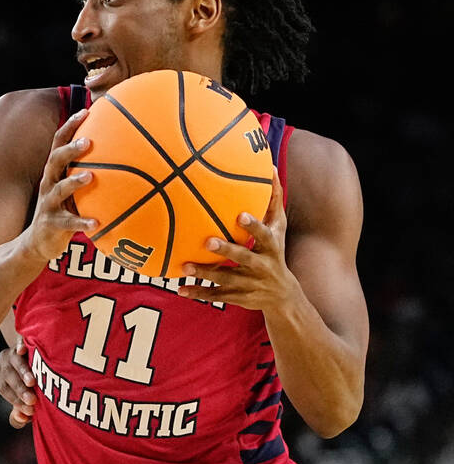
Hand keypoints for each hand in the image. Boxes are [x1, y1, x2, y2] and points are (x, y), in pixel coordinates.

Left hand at [0, 338, 37, 428]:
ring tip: (32, 382)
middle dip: (20, 389)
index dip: (16, 401)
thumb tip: (22, 418)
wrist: (39, 354)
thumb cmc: (30, 382)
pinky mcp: (24, 338)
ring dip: (23, 372)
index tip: (30, 411)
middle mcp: (3, 361)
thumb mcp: (24, 396)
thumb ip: (21, 410)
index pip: (3, 389)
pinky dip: (20, 345)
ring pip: (15, 361)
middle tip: (32, 401)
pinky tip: (22, 351)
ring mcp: (13, 348)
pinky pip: (20, 341)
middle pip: (8, 376)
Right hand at [20, 109, 97, 262]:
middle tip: (88, 141)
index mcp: (54, 172)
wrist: (37, 242)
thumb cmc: (62, 210)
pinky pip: (68, 223)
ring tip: (90, 177)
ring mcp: (49, 204)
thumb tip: (119, 153)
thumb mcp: (70, 189)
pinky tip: (96, 223)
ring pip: (60, 189)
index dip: (70, 126)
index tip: (86, 111)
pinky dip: (82, 222)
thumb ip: (86, 171)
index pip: (58, 143)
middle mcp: (48, 184)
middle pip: (55, 161)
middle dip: (70, 150)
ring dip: (74, 182)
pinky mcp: (52, 224)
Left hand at [177, 169, 299, 310]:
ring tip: (185, 267)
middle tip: (207, 241)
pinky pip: (216, 295)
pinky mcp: (238, 296)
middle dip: (227, 251)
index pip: (265, 235)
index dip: (254, 227)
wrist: (282, 295)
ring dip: (205, 274)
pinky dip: (198, 293)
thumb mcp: (278, 229)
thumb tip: (270, 167)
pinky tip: (180, 289)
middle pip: (245, 258)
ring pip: (226, 278)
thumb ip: (273, 201)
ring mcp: (250, 283)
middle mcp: (262, 266)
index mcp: (271, 247)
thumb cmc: (275, 251)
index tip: (241, 215)